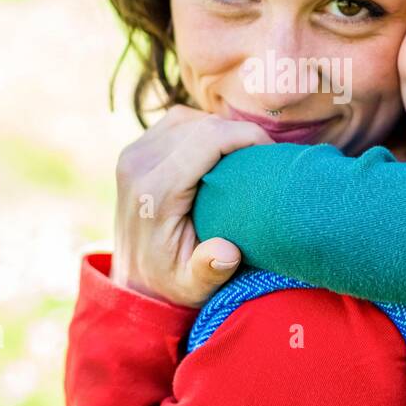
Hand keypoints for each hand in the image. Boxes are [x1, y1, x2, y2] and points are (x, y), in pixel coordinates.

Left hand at [110, 105, 272, 307]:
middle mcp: (139, 165)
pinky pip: (176, 123)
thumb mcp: (193, 287)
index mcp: (155, 191)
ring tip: (244, 155)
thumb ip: (209, 270)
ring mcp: (133, 154)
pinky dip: (202, 129)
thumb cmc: (171, 284)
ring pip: (189, 118)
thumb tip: (226, 251)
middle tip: (265, 158)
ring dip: (220, 130)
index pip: (209, 139)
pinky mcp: (135, 150)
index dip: (247, 136)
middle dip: (239, 133)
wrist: (132, 281)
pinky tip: (218, 152)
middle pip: (202, 124)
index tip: (273, 155)